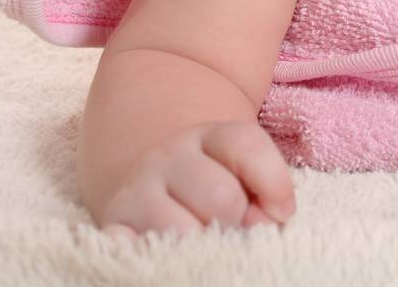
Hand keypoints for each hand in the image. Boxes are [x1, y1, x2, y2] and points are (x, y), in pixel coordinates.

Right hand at [95, 120, 296, 240]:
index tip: (282, 212)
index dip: (274, 183)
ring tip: (207, 247)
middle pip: (221, 196)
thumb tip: (265, 221)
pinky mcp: (115, 226)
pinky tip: (169, 261)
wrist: (158, 185)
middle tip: (235, 232)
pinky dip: (155, 259)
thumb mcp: (246, 173)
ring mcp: (138, 190)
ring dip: (204, 249)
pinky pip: (131, 249)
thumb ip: (268, 188)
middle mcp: (168, 156)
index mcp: (208, 136)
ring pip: (183, 230)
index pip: (245, 145)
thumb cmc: (217, 184)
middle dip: (238, 222)